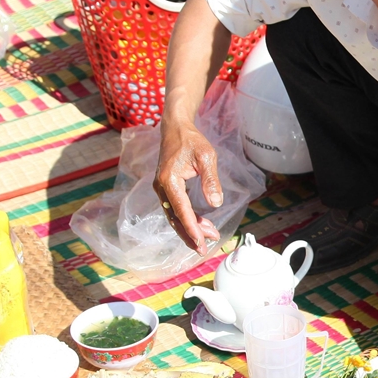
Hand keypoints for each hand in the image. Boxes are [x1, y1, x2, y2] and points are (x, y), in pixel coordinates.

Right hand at [153, 122, 222, 250]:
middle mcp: (161, 187)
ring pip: (174, 216)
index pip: (181, 210)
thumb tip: (216, 204)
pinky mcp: (166, 189)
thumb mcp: (206, 157)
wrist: (175, 129)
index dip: (192, 228)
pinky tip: (200, 225)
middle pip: (175, 218)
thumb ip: (210, 180)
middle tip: (205, 248)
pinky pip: (175, 209)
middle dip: (190, 235)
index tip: (201, 242)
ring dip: (189, 229)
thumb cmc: (192, 140)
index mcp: (169, 180)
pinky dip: (187, 220)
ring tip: (209, 237)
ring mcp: (162, 189)